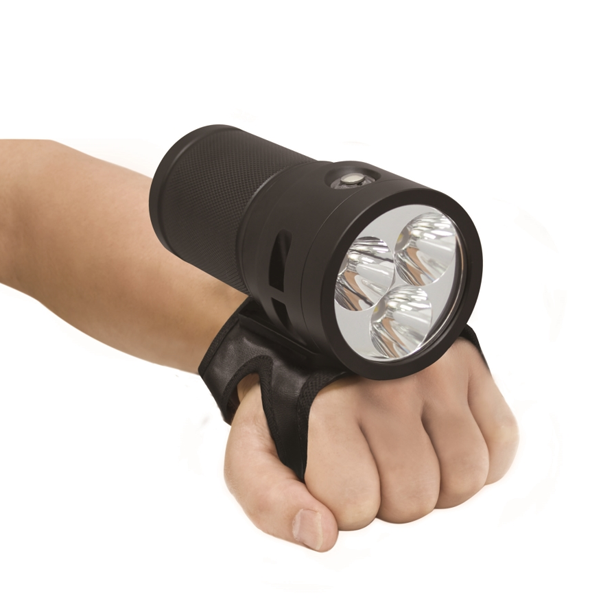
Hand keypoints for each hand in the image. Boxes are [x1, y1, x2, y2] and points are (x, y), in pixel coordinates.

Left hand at [224, 338, 518, 550]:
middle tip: (371, 457)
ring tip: (405, 448)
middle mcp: (383, 386)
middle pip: (414, 500)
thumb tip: (321, 536)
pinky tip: (441, 437)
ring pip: (463, 479)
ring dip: (436, 481)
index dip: (343, 503)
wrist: (320, 344)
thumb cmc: (294, 402)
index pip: (354, 508)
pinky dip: (479, 458)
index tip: (333, 468)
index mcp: (326, 406)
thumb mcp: (254, 449)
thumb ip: (268, 500)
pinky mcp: (468, 363)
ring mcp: (433, 371)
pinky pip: (502, 443)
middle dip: (390, 496)